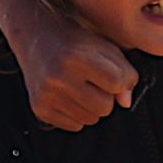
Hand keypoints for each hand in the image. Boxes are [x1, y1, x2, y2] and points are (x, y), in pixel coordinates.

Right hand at [11, 16, 136, 131]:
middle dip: (106, 97)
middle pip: (104, 107)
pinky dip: (77, 115)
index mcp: (76, 57)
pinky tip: (68, 96)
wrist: (36, 37)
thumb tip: (126, 103)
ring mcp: (47, 94)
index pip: (116, 83)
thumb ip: (124, 73)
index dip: (119, 81)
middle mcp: (58, 76)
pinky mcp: (40, 108)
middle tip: (94, 83)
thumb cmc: (76, 43)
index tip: (110, 75)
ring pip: (91, 119)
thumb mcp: (105, 47)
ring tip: (80, 88)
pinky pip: (75, 126)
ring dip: (92, 108)